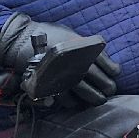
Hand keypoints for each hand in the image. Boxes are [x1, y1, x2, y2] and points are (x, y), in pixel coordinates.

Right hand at [0, 13, 119, 107]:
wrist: (24, 40)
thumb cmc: (51, 36)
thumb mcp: (72, 35)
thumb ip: (86, 47)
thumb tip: (101, 57)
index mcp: (84, 48)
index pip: (108, 65)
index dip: (113, 71)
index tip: (114, 73)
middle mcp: (78, 62)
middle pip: (100, 80)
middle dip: (106, 87)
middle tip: (108, 91)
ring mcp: (66, 75)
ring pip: (87, 92)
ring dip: (94, 98)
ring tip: (98, 100)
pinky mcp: (53, 85)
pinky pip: (67, 98)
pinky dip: (74, 102)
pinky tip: (77, 101)